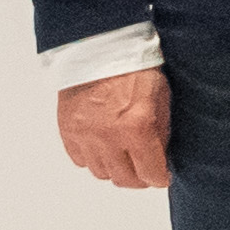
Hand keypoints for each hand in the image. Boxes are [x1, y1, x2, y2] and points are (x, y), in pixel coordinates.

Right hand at [58, 67, 170, 189]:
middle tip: (144, 170)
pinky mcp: (68, 132)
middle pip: (125, 180)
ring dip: (115, 168)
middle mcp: (109, 137)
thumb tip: (161, 158)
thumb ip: (161, 132)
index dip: (160, 177)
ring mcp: (85, 136)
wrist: (100, 49)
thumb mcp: (161, 97)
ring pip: (101, 173)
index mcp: (138, 127)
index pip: (151, 174)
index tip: (162, 175)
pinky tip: (102, 145)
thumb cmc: (136, 69)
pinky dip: (93, 158)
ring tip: (123, 155)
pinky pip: (81, 160)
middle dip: (139, 178)